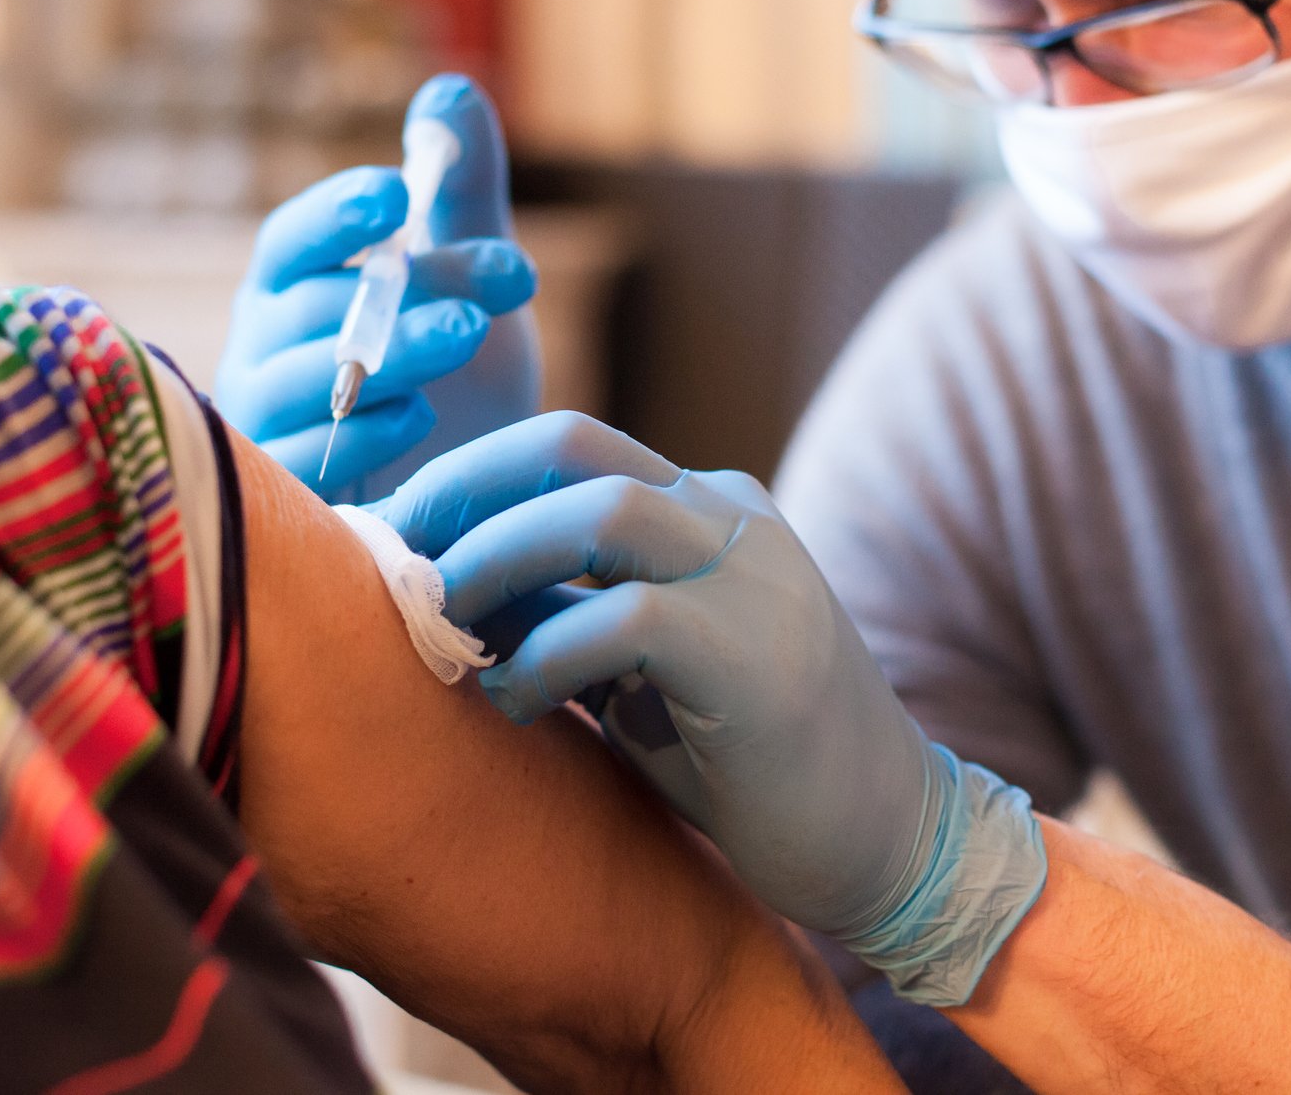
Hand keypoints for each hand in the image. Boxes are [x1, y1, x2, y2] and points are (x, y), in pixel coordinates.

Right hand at [217, 76, 542, 498]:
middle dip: (411, 284)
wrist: (485, 515)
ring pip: (304, 380)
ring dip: (392, 349)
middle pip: (312, 306)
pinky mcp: (294, 506)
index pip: (289, 244)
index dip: (334, 215)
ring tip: (466, 334)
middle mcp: (264, 358)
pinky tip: (419, 421)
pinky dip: (362, 434)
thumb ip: (462, 192)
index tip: (396, 194)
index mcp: (294, 296)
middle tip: (506, 271)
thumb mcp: (475, 283)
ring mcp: (269, 434)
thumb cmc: (461, 388)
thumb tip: (450, 90)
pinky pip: (308, 462)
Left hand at [376, 413, 1047, 1006]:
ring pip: (599, 512)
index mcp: (705, 508)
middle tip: (398, 564)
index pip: (566, 445)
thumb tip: (439, 589)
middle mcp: (731, 518)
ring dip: (496, 561)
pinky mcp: (756, 652)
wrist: (891, 845)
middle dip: (464, 492)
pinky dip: (546, 657)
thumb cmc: (744, 762)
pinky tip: (515, 705)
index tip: (400, 536)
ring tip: (447, 628)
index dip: (469, 478)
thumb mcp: (637, 667)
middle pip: (571, 444)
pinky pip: (626, 619)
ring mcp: (753, 577)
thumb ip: (564, 611)